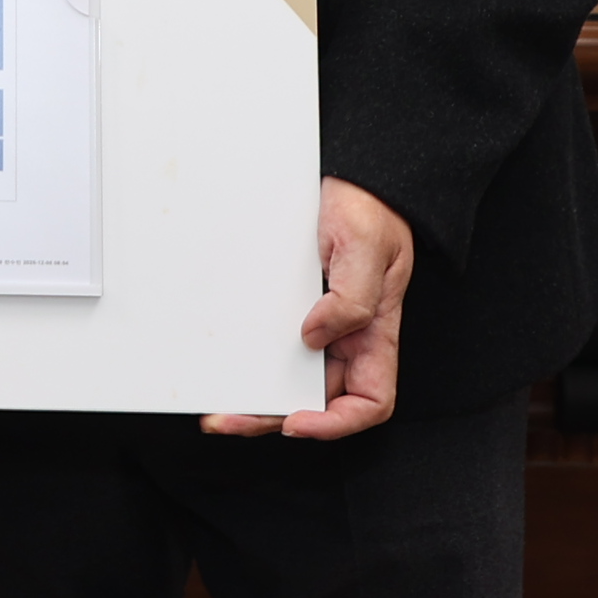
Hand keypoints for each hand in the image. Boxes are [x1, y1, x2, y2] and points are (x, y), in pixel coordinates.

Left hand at [202, 176, 409, 442]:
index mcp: (376, 332)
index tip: (297, 420)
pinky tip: (230, 363)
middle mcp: (349, 335)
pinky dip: (254, 360)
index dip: (336, 423)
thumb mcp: (366, 246)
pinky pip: (277, 344)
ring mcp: (322, 323)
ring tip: (220, 405)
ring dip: (258, 395)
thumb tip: (315, 337)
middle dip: (275, 415)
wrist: (350, 175)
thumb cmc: (368, 206)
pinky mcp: (297, 306)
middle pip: (318, 398)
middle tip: (230, 418)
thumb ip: (350, 299)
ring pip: (292, 377)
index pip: (370, 401)